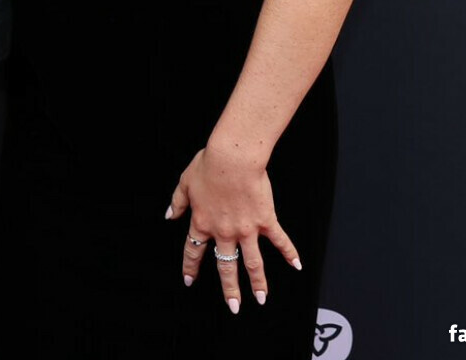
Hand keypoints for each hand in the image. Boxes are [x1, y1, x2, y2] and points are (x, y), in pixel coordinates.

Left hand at [165, 146, 301, 311]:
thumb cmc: (210, 165)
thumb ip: (177, 202)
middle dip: (230, 289)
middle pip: (226, 266)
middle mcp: (224, 232)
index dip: (190, 268)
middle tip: (234, 306)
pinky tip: (297, 265)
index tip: (189, 281)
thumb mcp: (185, 182)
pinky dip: (289, 252)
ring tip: (262, 299)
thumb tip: (169, 215)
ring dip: (258, 283)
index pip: (194, 251)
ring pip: (253, 263)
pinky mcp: (265, 219)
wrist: (233, 158)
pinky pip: (279, 240)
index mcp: (203, 222)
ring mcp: (246, 229)